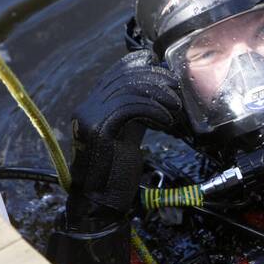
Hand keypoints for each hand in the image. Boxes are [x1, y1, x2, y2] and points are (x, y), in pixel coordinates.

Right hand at [68, 50, 184, 217]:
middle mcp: (88, 107)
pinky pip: (131, 106)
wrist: (100, 198)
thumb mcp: (128, 132)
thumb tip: (156, 91)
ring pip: (129, 89)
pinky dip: (153, 110)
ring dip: (158, 95)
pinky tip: (166, 120)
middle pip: (124, 77)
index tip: (160, 67)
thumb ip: (135, 111)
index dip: (139, 65)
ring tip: (174, 107)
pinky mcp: (99, 127)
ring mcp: (91, 116)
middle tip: (175, 89)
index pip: (115, 72)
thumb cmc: (116, 170)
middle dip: (155, 79)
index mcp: (93, 105)